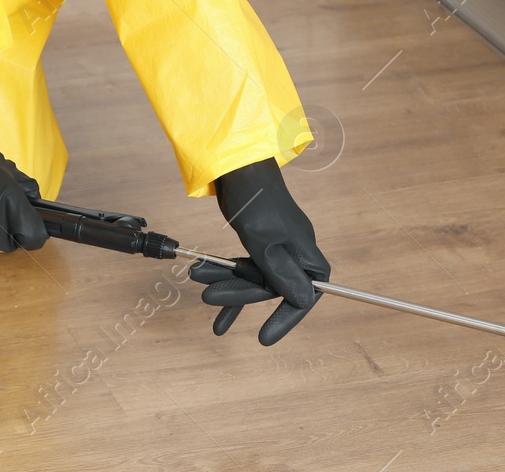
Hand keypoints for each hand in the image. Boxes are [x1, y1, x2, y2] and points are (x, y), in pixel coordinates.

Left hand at [190, 158, 329, 344]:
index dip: (284, 318)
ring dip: (227, 284)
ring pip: (253, 278)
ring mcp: (275, 248)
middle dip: (239, 294)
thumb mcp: (265, 241)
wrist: (238, 167)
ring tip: (199, 287)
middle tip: (208, 298)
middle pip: (270, 288)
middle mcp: (294, 254)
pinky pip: (244, 268)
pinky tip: (209, 289)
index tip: (263, 338)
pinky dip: (226, 277)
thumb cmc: (256, 200)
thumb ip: (280, 273)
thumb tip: (304, 301)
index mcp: (305, 255)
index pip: (303, 296)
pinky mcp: (258, 242)